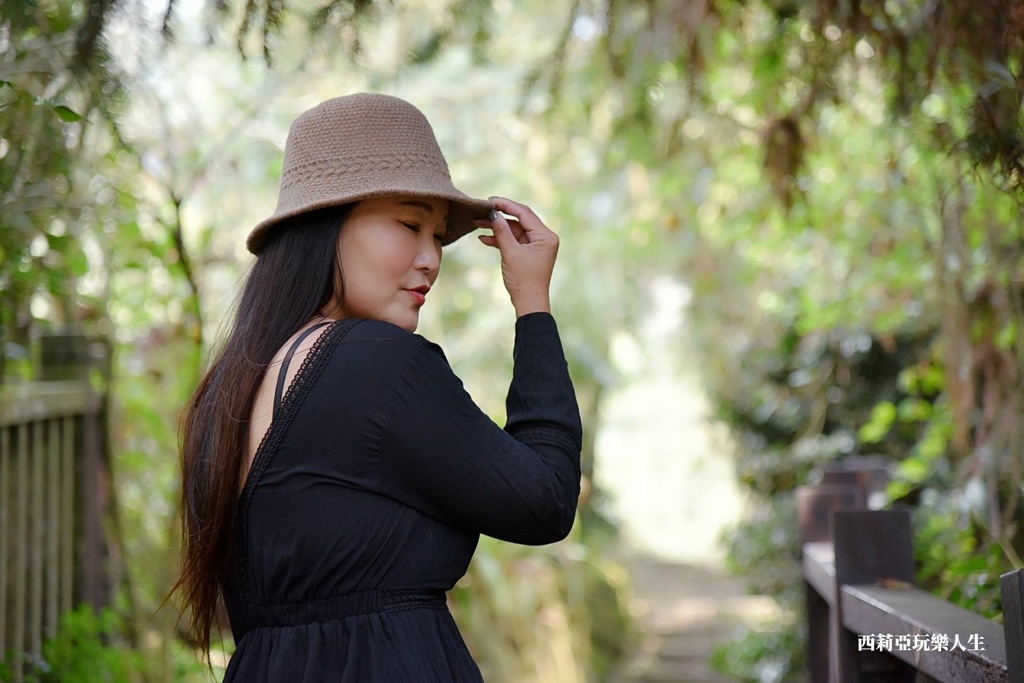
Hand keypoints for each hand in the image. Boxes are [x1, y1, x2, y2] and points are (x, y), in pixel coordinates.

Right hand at [476, 197, 557, 316]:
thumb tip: (493, 213)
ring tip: (477, 224)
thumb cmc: (523, 280)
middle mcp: (544, 238)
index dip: (506, 205)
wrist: (528, 303)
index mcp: (546, 236)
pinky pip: (514, 240)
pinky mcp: (529, 252)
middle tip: (483, 209)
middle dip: (500, 216)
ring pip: (515, 230)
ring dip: (497, 228)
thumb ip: (501, 231)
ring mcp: (537, 245)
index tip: (490, 200)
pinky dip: (501, 239)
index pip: (525, 213)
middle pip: (520, 220)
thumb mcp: (510, 253)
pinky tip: (484, 238)